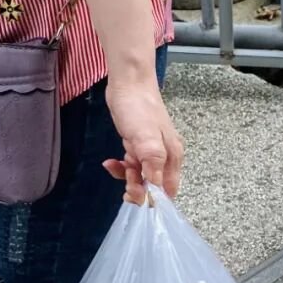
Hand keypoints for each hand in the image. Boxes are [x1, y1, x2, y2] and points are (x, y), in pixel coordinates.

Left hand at [103, 76, 183, 202]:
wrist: (129, 83)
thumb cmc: (140, 108)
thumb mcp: (146, 137)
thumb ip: (153, 162)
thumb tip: (156, 187)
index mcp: (172, 156)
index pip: (169, 189)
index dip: (154, 199)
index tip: (137, 198)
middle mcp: (164, 156)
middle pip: (154, 185)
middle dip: (138, 188)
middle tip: (123, 185)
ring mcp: (150, 151)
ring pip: (140, 175)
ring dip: (127, 177)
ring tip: (115, 166)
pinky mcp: (138, 145)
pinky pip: (131, 164)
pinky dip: (120, 167)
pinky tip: (111, 161)